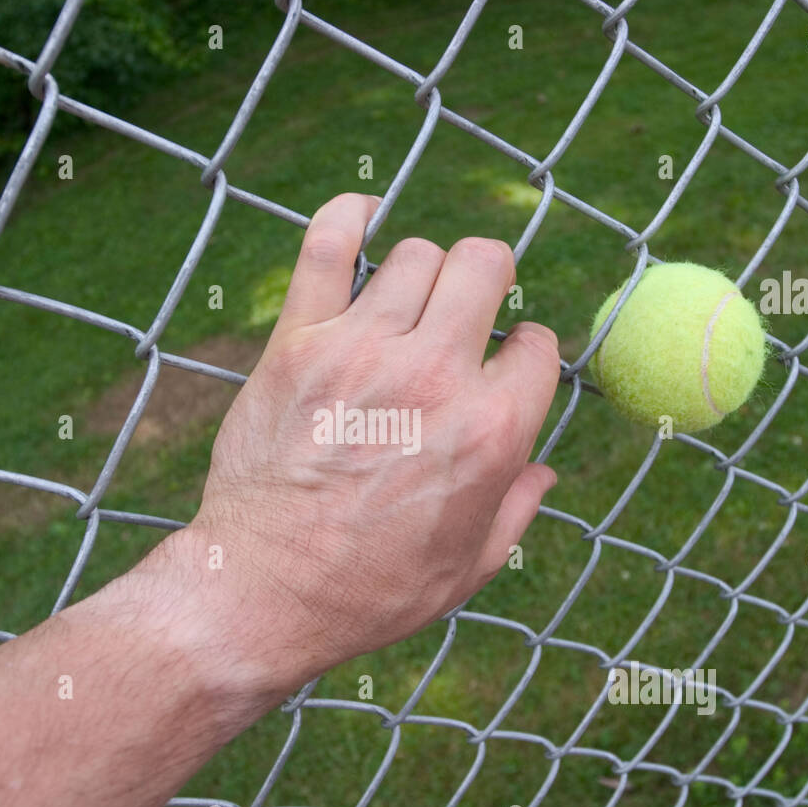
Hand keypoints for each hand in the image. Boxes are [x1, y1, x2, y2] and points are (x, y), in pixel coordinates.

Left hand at [183, 193, 560, 686]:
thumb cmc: (370, 592)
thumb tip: (543, 470)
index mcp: (490, 432)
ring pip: (415, 253)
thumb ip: (516, 508)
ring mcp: (361, 351)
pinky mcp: (297, 342)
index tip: (506, 368)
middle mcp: (434, 377)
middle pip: (484, 266)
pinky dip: (348, 216)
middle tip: (470, 307)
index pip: (537, 346)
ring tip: (410, 301)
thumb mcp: (469, 569)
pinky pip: (326, 245)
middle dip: (490, 279)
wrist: (263, 591)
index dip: (526, 355)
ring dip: (423, 271)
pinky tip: (363, 214)